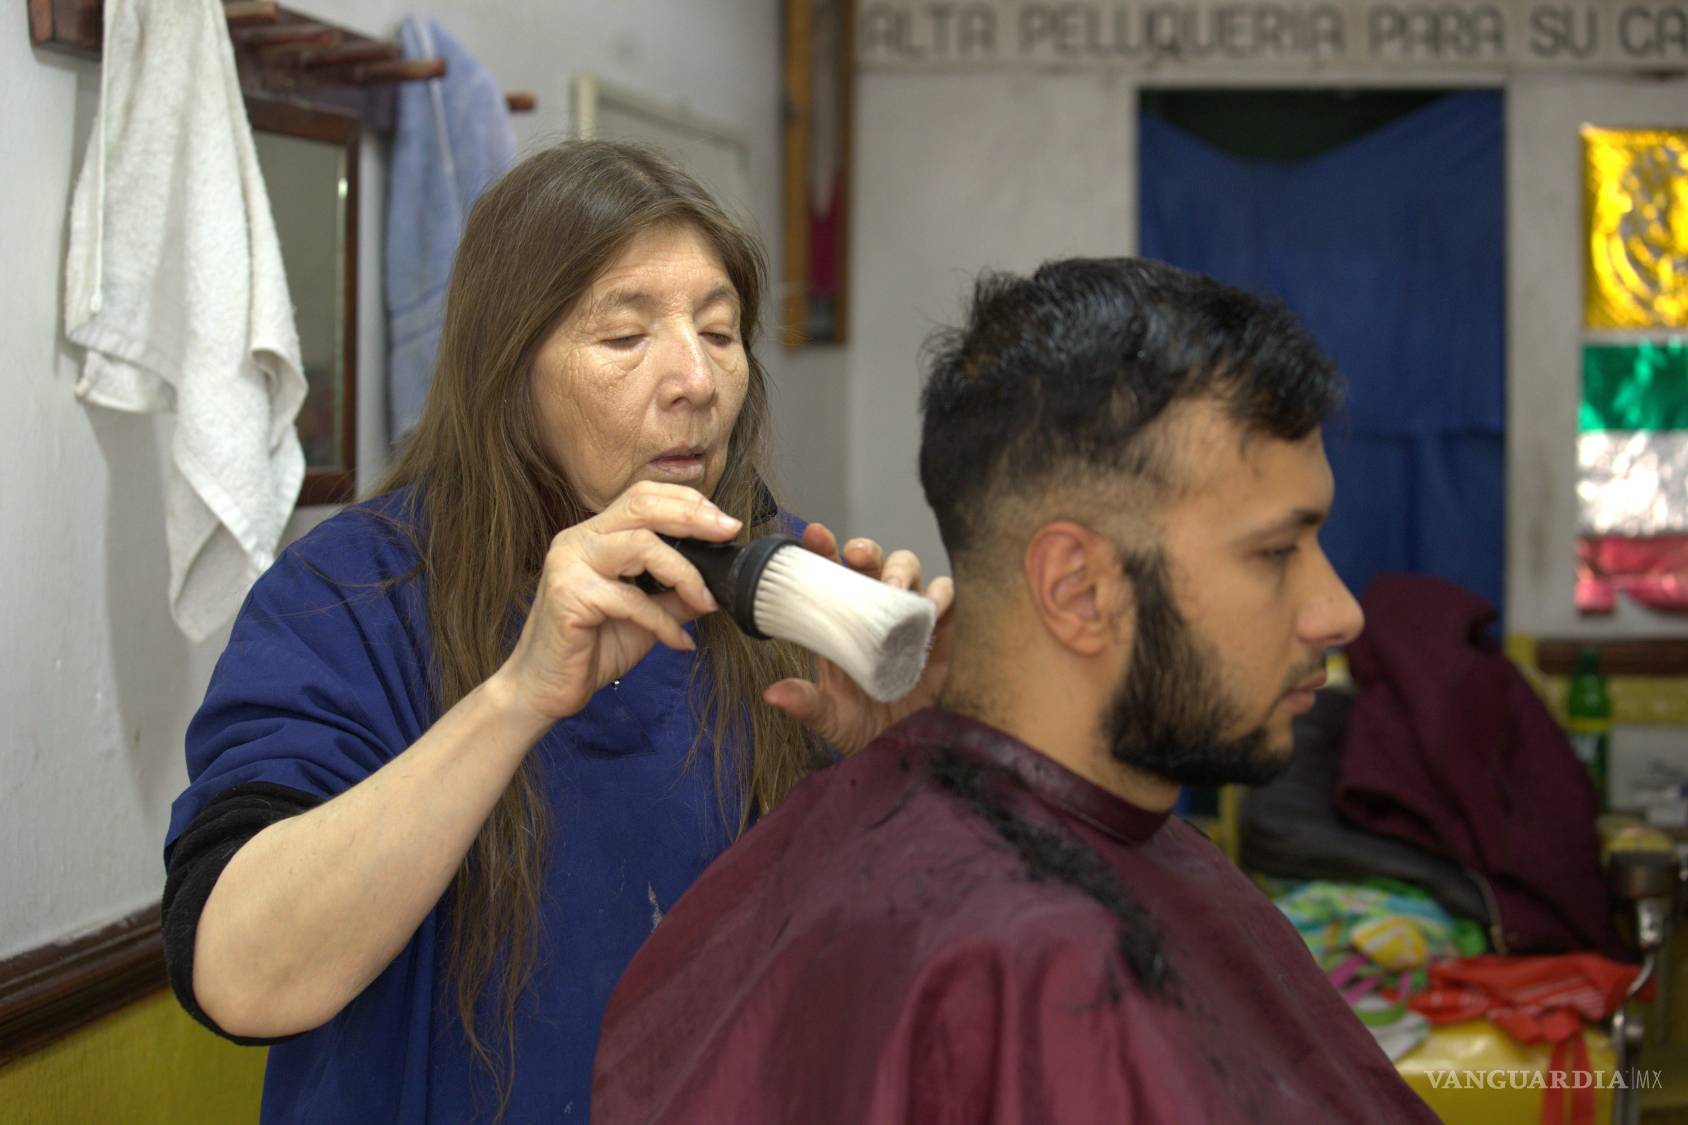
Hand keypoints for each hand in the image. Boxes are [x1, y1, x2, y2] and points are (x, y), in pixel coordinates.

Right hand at [492, 482, 739, 726]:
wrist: (544, 689)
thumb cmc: (591, 649)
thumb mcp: (646, 616)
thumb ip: (676, 594)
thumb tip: (719, 582)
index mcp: (595, 535)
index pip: (642, 496)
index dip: (686, 502)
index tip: (723, 522)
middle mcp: (578, 540)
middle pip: (641, 506)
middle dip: (692, 517)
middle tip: (727, 533)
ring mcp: (569, 563)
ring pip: (640, 545)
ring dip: (685, 572)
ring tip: (706, 601)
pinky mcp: (568, 595)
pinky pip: (631, 600)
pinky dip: (664, 622)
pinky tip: (679, 642)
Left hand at [762, 523, 955, 754]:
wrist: (905, 747)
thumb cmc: (862, 725)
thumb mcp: (830, 717)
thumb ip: (806, 704)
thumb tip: (773, 695)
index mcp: (842, 620)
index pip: (831, 574)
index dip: (824, 548)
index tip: (814, 535)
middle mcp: (876, 609)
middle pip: (873, 561)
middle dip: (867, 551)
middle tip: (858, 557)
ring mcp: (910, 615)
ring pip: (909, 570)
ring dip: (902, 570)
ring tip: (896, 587)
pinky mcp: (943, 628)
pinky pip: (947, 596)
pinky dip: (942, 595)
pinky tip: (933, 608)